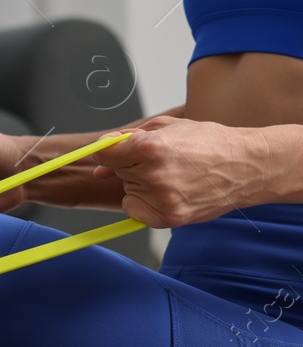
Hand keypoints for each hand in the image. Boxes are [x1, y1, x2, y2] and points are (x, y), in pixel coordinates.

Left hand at [91, 116, 271, 227]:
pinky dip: (145, 203)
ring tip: (174, 175)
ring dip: (141, 184)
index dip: (110, 151)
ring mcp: (161, 199)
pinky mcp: (168, 218)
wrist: (248, 166)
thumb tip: (98, 164)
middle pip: (118, 171)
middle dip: (133, 164)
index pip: (104, 153)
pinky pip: (135, 211)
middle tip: (164, 160)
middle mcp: (153, 174)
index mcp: (150, 147)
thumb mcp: (169, 128)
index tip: (118, 153)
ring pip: (128, 190)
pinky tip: (170, 192)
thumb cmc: (210, 143)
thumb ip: (128, 140)